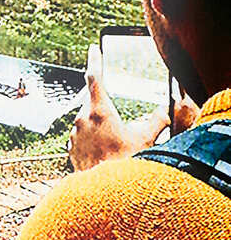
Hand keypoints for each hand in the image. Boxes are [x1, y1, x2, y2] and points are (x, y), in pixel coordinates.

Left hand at [68, 44, 183, 170]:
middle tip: (121, 129)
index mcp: (99, 111)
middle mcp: (81, 119)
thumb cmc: (125, 162)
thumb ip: (158, 119)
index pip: (95, 78)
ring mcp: (73, 134)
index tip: (93, 49)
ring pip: (87, 123)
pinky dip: (92, 143)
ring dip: (99, 129)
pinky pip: (81, 139)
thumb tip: (169, 108)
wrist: (105, 191)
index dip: (95, 61)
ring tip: (115, 147)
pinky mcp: (69, 148)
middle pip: (94, 105)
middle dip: (107, 112)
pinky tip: (104, 154)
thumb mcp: (147, 137)